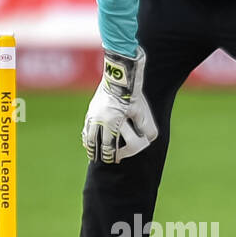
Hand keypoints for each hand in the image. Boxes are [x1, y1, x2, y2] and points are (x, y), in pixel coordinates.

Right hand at [82, 47, 157, 162]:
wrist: (120, 75)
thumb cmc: (133, 94)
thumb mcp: (142, 111)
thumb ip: (146, 127)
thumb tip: (149, 139)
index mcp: (111, 122)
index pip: (108, 145)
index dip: (110, 155)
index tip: (112, 161)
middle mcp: (99, 119)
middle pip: (95, 141)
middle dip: (97, 152)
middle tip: (98, 160)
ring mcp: (93, 113)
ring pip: (88, 133)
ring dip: (89, 144)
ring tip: (90, 151)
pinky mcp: (91, 107)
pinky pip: (86, 124)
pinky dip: (86, 133)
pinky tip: (87, 137)